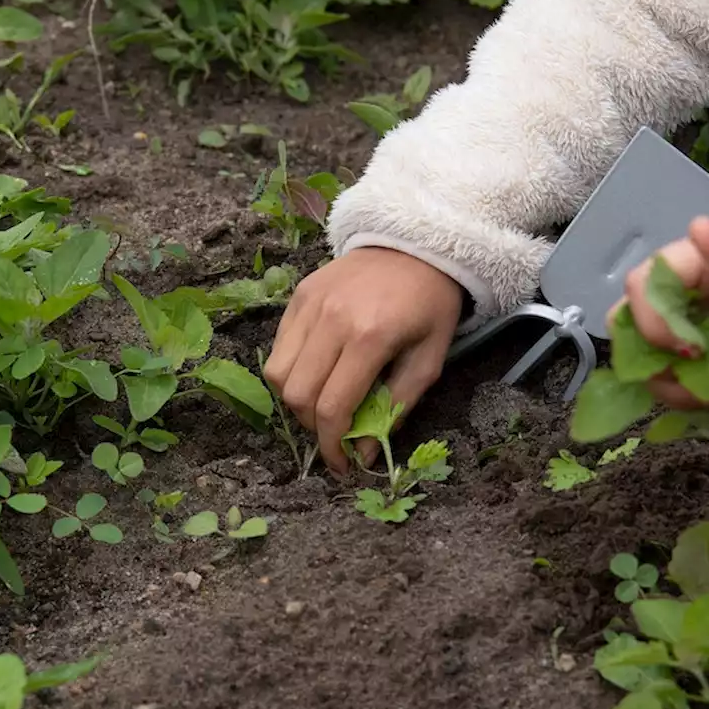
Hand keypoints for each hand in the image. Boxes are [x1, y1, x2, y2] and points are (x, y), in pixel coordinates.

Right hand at [263, 248, 463, 475]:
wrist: (417, 244)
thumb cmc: (430, 305)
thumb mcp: (429, 360)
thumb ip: (396, 408)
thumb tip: (363, 452)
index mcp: (370, 337)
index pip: (332, 407)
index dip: (332, 445)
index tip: (341, 464)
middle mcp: (332, 319)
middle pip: (298, 395)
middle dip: (312, 427)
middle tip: (333, 434)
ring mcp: (310, 304)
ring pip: (278, 373)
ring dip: (295, 401)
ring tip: (321, 404)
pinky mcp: (299, 294)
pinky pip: (279, 346)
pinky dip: (290, 370)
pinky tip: (316, 372)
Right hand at [611, 216, 708, 408]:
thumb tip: (697, 228)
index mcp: (696, 258)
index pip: (644, 283)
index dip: (650, 318)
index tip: (686, 347)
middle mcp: (686, 289)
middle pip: (630, 316)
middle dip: (644, 351)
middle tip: (686, 371)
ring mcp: (695, 321)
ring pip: (645, 350)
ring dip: (660, 378)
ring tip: (698, 395)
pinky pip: (673, 372)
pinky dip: (679, 391)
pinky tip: (707, 398)